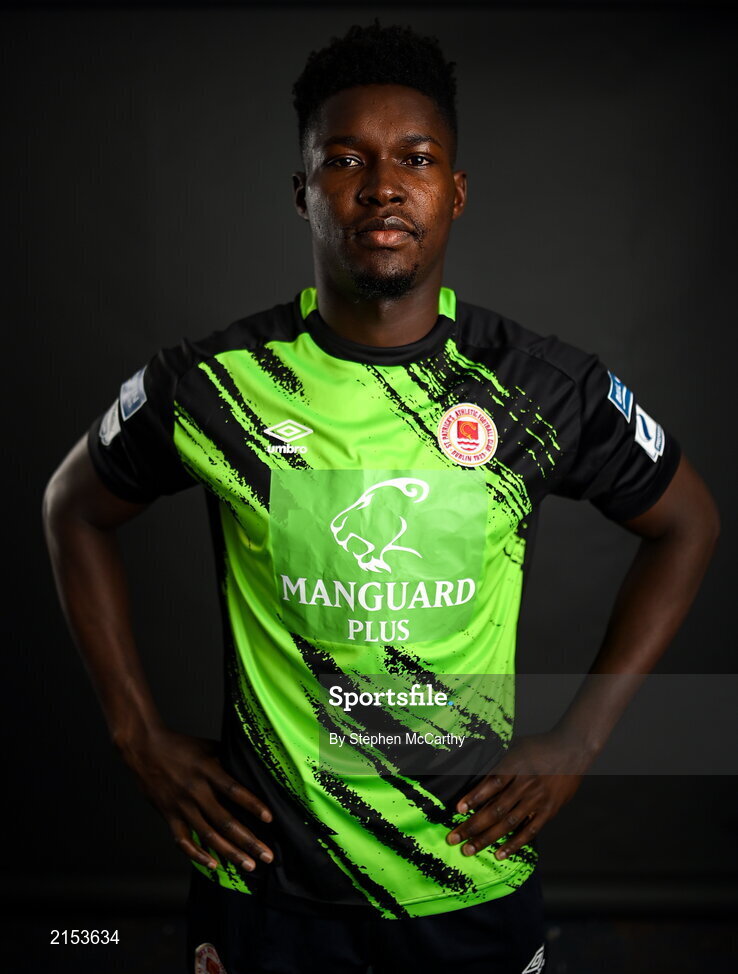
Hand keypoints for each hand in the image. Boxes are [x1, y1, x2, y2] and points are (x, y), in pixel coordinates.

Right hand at [117, 727, 273, 872]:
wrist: (143, 749)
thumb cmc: (180, 745)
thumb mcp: (208, 746)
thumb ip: (228, 758)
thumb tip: (251, 765)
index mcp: (207, 770)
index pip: (234, 790)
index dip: (252, 805)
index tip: (269, 818)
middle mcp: (195, 791)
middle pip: (225, 820)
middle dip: (248, 840)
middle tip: (267, 855)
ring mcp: (181, 806)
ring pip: (208, 835)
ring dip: (230, 853)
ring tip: (248, 865)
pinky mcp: (168, 815)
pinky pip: (183, 840)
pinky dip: (197, 855)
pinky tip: (213, 864)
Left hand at [446, 729, 591, 860]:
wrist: (572, 749)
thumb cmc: (539, 746)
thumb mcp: (515, 745)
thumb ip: (497, 758)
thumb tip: (474, 767)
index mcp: (515, 766)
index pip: (491, 784)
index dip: (474, 797)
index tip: (458, 810)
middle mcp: (525, 785)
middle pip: (495, 809)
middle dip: (472, 826)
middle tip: (454, 838)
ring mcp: (537, 800)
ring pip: (508, 824)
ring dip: (487, 838)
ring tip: (469, 849)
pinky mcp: (548, 811)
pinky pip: (529, 831)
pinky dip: (514, 844)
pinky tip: (500, 854)